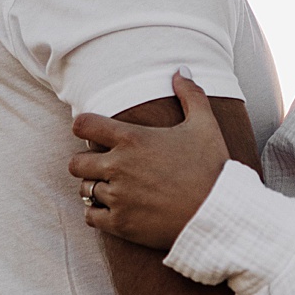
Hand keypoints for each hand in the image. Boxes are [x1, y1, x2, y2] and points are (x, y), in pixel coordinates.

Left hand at [70, 72, 228, 249]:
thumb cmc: (211, 167)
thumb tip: (180, 70)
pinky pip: (91, 216)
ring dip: (95, 187)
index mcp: (132, 139)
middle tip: (104, 164)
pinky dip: (98, 212)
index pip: (83, 125)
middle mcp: (118, 167)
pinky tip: (114, 208)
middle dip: (86, 161)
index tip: (92, 131)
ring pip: (84, 190)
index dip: (84, 126)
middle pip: (76, 162)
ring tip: (113, 186)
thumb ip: (190, 94)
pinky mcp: (121, 224)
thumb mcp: (205, 125)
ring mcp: (118, 197)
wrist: (218, 214)